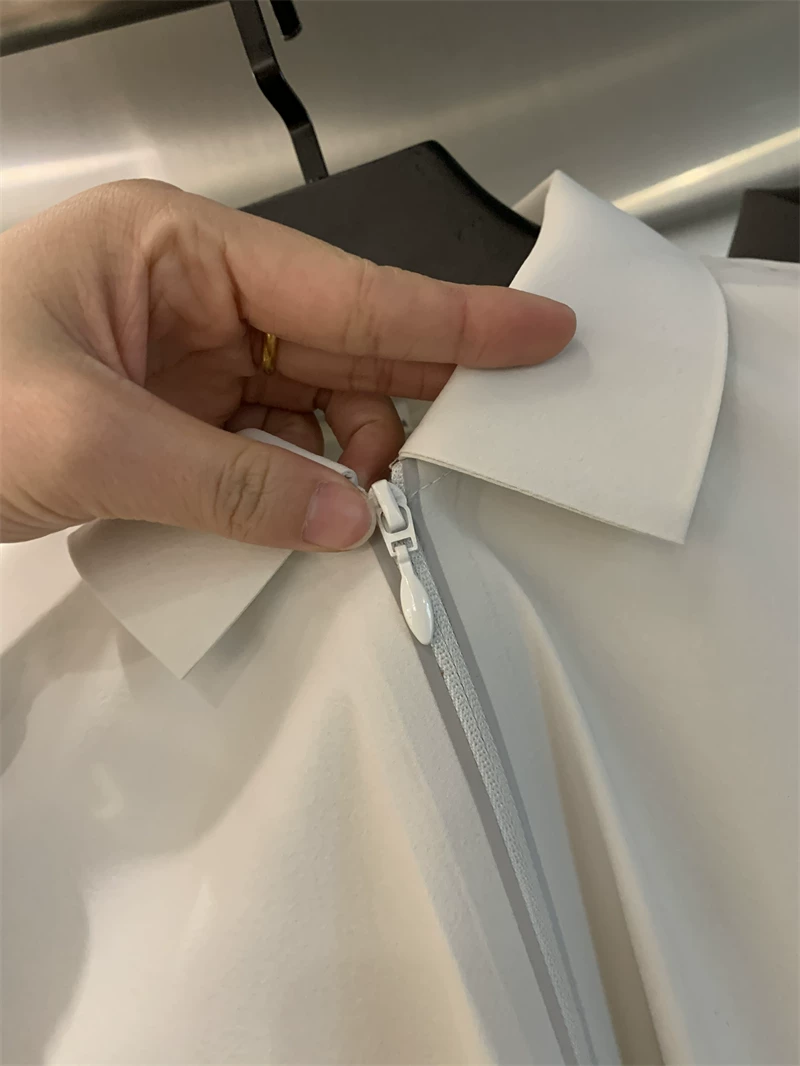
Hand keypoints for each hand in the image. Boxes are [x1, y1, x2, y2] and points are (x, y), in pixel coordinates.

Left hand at [0, 180, 574, 548]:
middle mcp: (192, 294)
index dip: (452, 317)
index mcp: (176, 247)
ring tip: (384, 513)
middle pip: (342, 342)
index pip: (345, 287)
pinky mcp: (172, 419)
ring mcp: (184, 360)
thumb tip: (348, 521)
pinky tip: (325, 520)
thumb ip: (229, 482)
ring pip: (311, 404)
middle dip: (416, 395)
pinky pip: (267, 449)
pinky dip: (303, 487)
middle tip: (490, 445)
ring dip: (354, 459)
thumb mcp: (86, 436)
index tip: (541, 331)